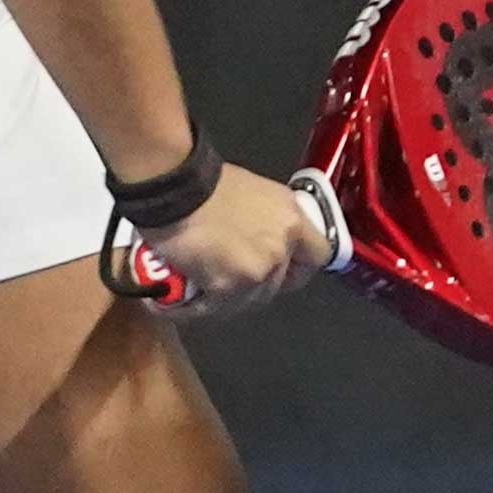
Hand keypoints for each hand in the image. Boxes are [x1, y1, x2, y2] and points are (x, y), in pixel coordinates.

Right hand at [123, 165, 339, 319]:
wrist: (174, 188)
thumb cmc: (203, 183)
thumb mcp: (251, 192)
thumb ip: (265, 219)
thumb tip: (256, 236)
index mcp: (291, 218)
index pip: (318, 254)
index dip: (299, 267)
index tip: (285, 270)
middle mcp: (282, 246)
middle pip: (279, 283)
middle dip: (256, 284)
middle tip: (231, 278)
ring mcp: (258, 270)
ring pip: (248, 300)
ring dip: (227, 299)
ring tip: (201, 289)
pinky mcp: (229, 287)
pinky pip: (215, 308)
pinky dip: (196, 307)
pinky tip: (176, 301)